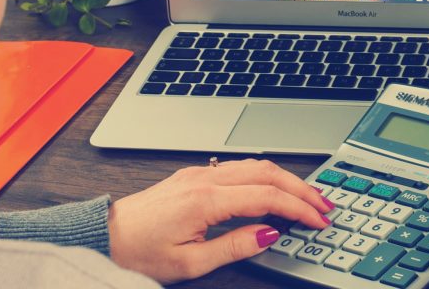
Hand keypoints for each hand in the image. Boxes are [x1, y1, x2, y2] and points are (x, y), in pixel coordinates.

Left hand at [108, 159, 334, 283]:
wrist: (104, 236)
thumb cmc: (138, 252)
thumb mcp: (190, 263)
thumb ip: (235, 246)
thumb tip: (270, 234)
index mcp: (206, 200)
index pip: (268, 197)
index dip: (299, 208)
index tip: (318, 221)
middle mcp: (205, 179)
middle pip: (268, 173)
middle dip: (302, 188)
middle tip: (325, 205)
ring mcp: (200, 173)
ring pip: (256, 165)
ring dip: (286, 179)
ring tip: (307, 196)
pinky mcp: (195, 175)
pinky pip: (241, 167)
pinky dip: (267, 176)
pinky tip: (275, 189)